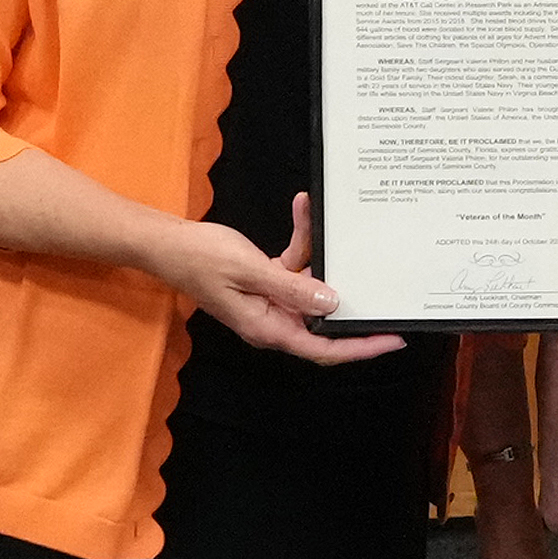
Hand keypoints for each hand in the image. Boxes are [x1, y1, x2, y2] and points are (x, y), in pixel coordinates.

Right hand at [163, 195, 404, 365]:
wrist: (167, 243)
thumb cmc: (199, 259)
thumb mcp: (251, 270)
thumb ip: (292, 288)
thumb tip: (332, 302)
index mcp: (268, 328)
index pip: (323, 348)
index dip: (360, 348)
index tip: (391, 339)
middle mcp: (272, 319)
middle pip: (323, 320)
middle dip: (350, 299)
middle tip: (384, 285)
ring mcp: (268, 301)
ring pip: (310, 286)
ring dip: (319, 254)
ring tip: (324, 221)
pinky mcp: (265, 282)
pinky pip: (293, 265)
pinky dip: (300, 241)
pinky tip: (302, 210)